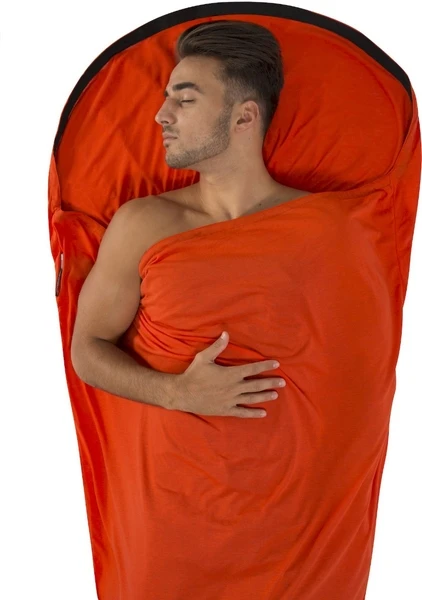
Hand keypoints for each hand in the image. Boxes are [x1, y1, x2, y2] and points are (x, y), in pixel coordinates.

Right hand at [171, 331, 285, 417]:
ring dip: (264, 396)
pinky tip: (263, 413)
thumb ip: (217, 346)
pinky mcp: (226, 410)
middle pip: (256, 385)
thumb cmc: (193, 374)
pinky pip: (242, 412)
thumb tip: (226, 333)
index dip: (265, 366)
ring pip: (252, 398)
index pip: (252, 369)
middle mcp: (233, 388)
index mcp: (230, 374)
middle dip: (270, 382)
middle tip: (283, 382)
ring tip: (275, 394)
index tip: (276, 364)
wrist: (182, 394)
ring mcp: (231, 400)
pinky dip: (253, 413)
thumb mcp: (204, 358)